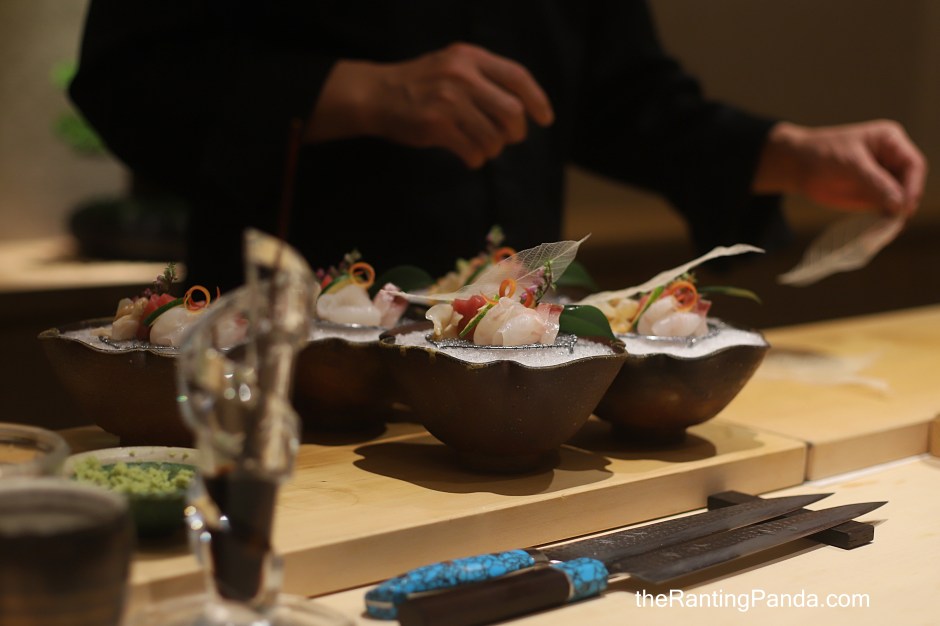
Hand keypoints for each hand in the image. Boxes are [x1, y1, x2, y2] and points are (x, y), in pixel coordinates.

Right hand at [308, 43, 553, 167]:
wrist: (376, 94)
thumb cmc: (420, 84)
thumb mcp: (452, 66)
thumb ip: (484, 78)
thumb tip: (522, 108)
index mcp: (470, 57)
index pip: (517, 76)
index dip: (537, 99)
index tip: (545, 119)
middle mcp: (462, 75)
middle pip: (512, 111)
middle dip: (516, 131)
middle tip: (509, 139)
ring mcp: (448, 100)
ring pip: (493, 136)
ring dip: (492, 149)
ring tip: (481, 147)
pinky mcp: (436, 125)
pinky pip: (473, 151)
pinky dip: (475, 159)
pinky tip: (468, 156)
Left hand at [754, 120, 926, 216]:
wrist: (796, 165)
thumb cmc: (822, 155)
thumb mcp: (850, 165)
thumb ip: (876, 183)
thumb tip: (900, 204)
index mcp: (890, 142)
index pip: (913, 165)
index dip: (913, 186)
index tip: (905, 205)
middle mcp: (892, 160)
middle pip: (910, 185)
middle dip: (905, 203)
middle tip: (897, 221)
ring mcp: (883, 179)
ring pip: (900, 200)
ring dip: (896, 215)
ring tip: (888, 229)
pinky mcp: (872, 196)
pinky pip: (885, 210)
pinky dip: (884, 221)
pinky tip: (880, 230)